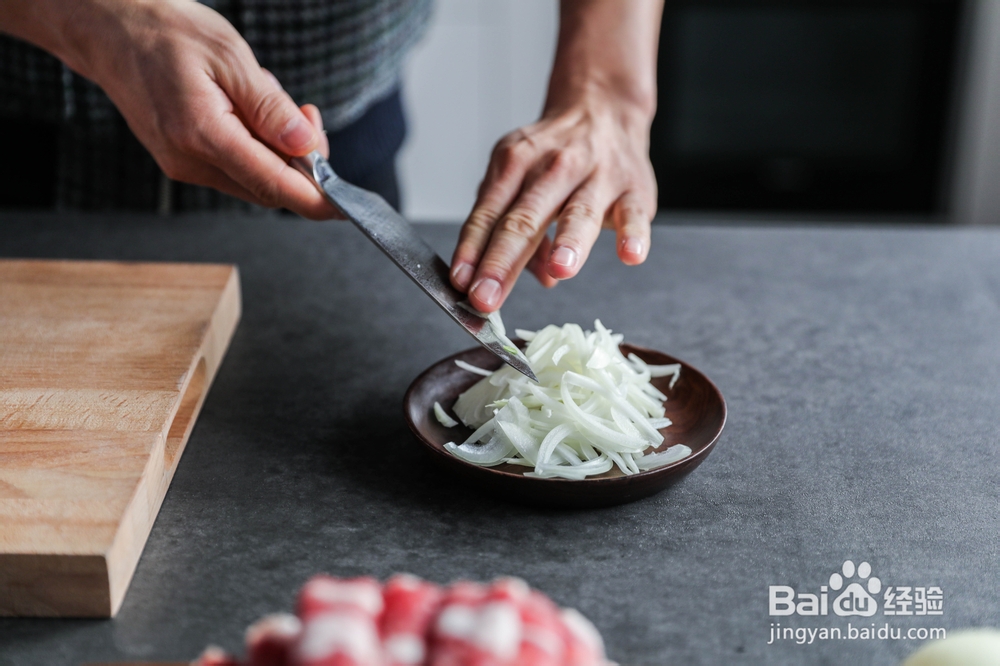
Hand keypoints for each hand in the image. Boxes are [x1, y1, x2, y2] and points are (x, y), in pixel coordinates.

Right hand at [50, 0, 337, 218]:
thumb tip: (305, 146)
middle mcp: (189, 161)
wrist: (108, 30)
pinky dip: (256, 147)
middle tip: (308, 118)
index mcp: (202, 135)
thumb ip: (270, 107)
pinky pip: (235, 167)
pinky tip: (249, 109)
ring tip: (269, 99)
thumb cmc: (164, 33)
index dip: (314, 200)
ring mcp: (183, 165)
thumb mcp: (230, 57)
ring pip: (253, 179)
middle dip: (301, 164)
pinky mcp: (182, 160)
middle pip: (267, 188)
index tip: (343, 207)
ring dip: (277, 151)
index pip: (272, 185)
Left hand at [447, 0, 661, 312]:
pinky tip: (629, 255)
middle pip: (523, 220)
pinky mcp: (634, 189)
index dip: (471, 251)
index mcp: (515, 165)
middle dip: (501, 262)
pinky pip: (634, 215)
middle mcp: (553, 168)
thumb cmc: (555, 155)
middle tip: (486, 297)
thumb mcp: (522, 176)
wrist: (603, 107)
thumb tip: (536, 276)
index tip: (460, 284)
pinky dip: (632, 235)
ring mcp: (596, 177)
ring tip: (559, 270)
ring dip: (568, 242)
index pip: (488, 214)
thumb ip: (518, 227)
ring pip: (578, 213)